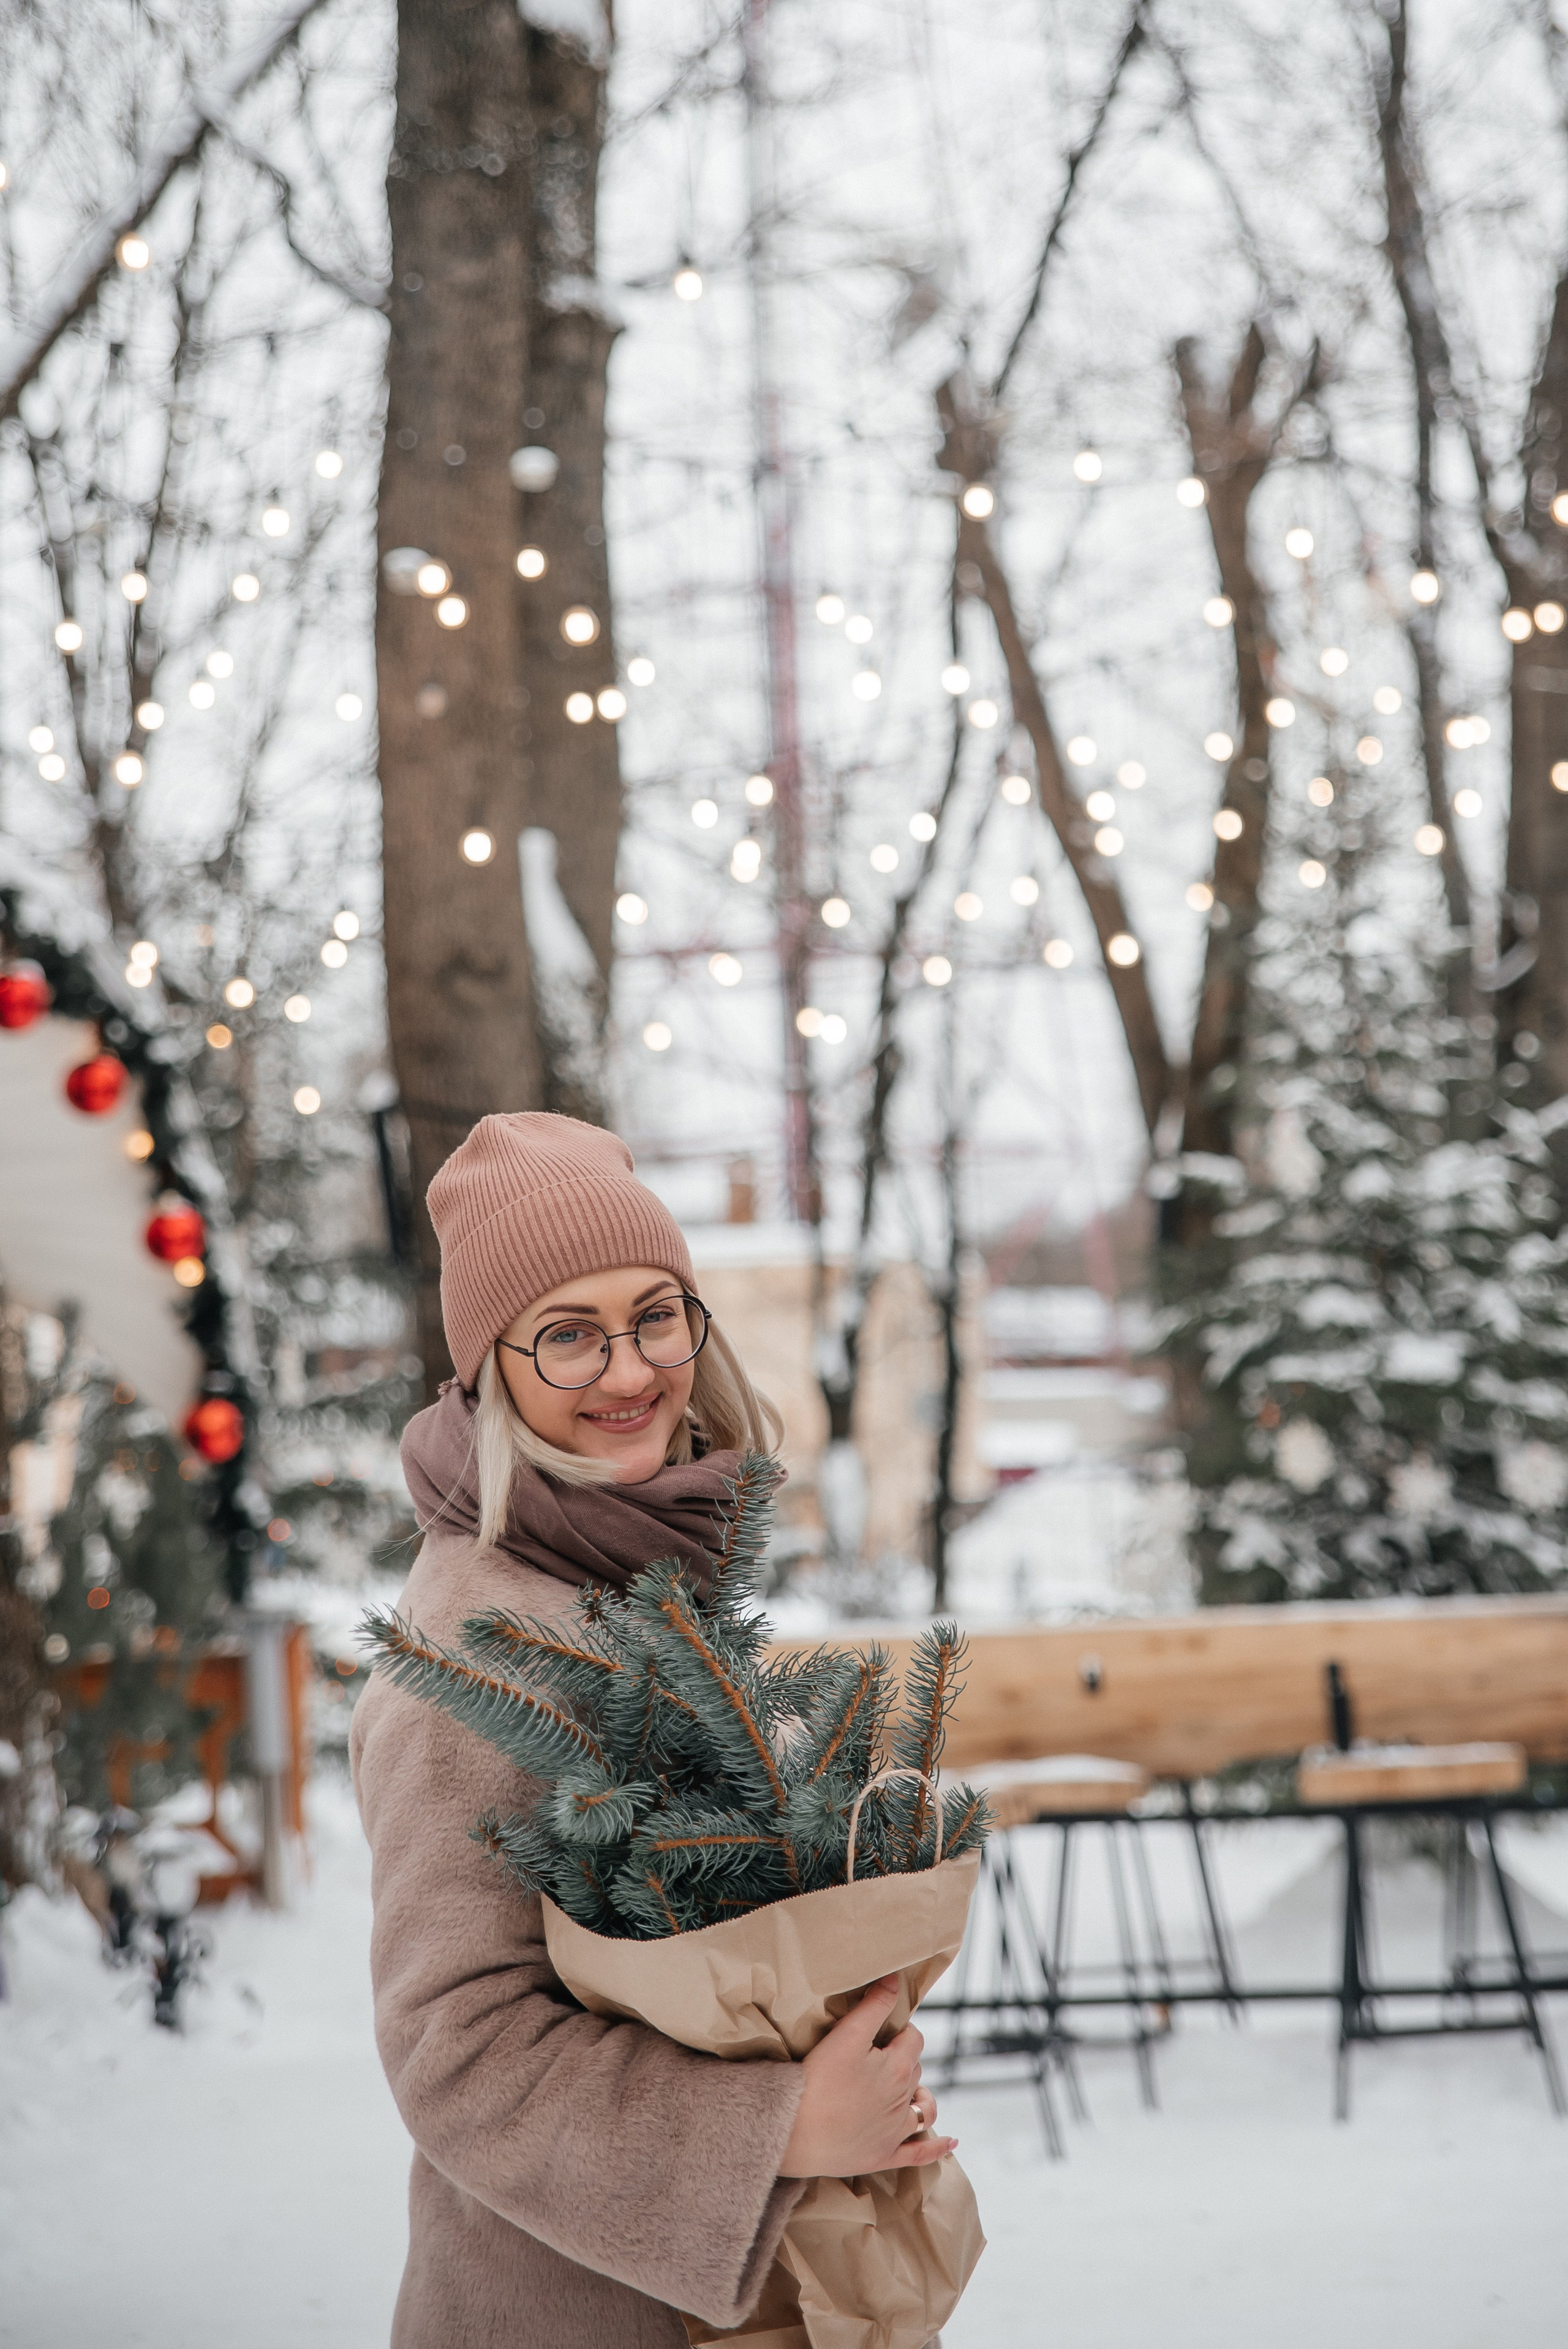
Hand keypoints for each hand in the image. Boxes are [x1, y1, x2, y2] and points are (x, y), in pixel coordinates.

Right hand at [779, 1976, 956, 2178]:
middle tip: (880, 2056)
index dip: (902, 2031)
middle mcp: (903, 2100)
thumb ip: (875, 2005)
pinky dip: (937, 2148)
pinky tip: (951, 2143)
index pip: (913, 2039)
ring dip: (923, 2099)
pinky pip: (919, 2154)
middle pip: (915, 2071)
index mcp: (898, 2069)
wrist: (795, 2129)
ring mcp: (895, 2132)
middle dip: (904, 2060)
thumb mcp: (847, 2033)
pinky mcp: (884, 2156)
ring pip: (923, 2110)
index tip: (885, 2031)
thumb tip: (895, 1980)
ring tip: (915, 2092)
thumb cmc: (818, 2079)